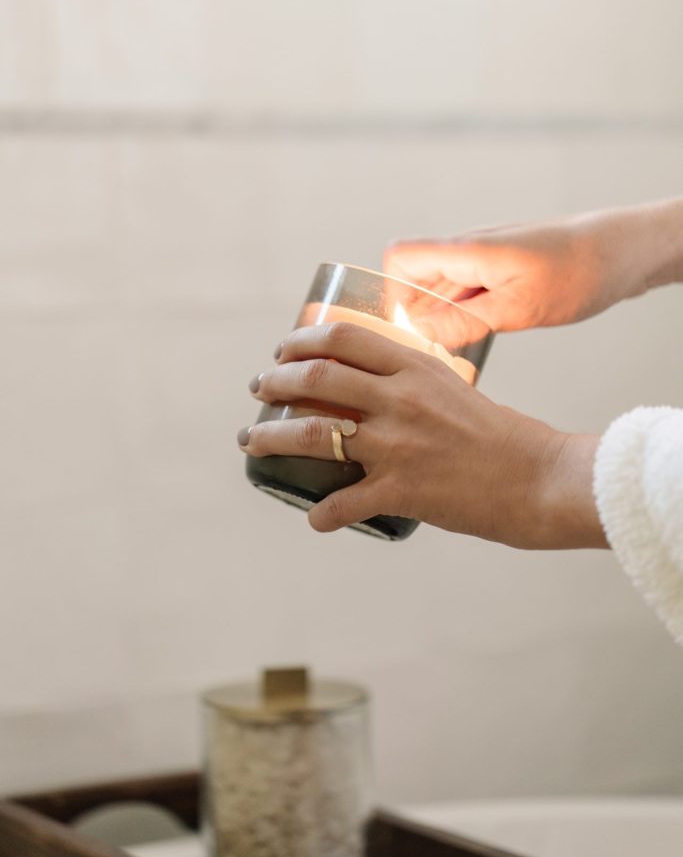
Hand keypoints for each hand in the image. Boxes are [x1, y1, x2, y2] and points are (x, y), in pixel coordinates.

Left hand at [239, 322, 605, 548]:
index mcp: (416, 367)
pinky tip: (315, 518)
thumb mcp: (457, 390)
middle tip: (260, 389)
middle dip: (275, 382)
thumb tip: (379, 389)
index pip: (343, 339)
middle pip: (315, 379)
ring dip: (271, 437)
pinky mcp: (401, 491)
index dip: (302, 341)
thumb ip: (416, 384)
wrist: (543, 479)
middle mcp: (399, 399)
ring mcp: (396, 445)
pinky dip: (322, 513)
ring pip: (311, 434)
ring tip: (253, 441)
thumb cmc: (505, 436)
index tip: (284, 350)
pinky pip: (342, 503)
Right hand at [384, 208, 656, 338]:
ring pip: (442, 287)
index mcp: (467, 250)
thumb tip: (422, 333)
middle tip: (435, 349)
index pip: (400, 259)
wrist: (624, 250)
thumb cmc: (580, 271)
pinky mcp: (501, 269)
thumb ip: (466, 320)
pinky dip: (465, 313)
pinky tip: (483, 334)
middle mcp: (469, 249)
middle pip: (416, 277)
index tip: (407, 329)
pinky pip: (467, 290)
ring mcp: (485, 258)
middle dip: (416, 314)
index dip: (393, 294)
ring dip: (443, 317)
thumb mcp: (520, 307)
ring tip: (461, 346)